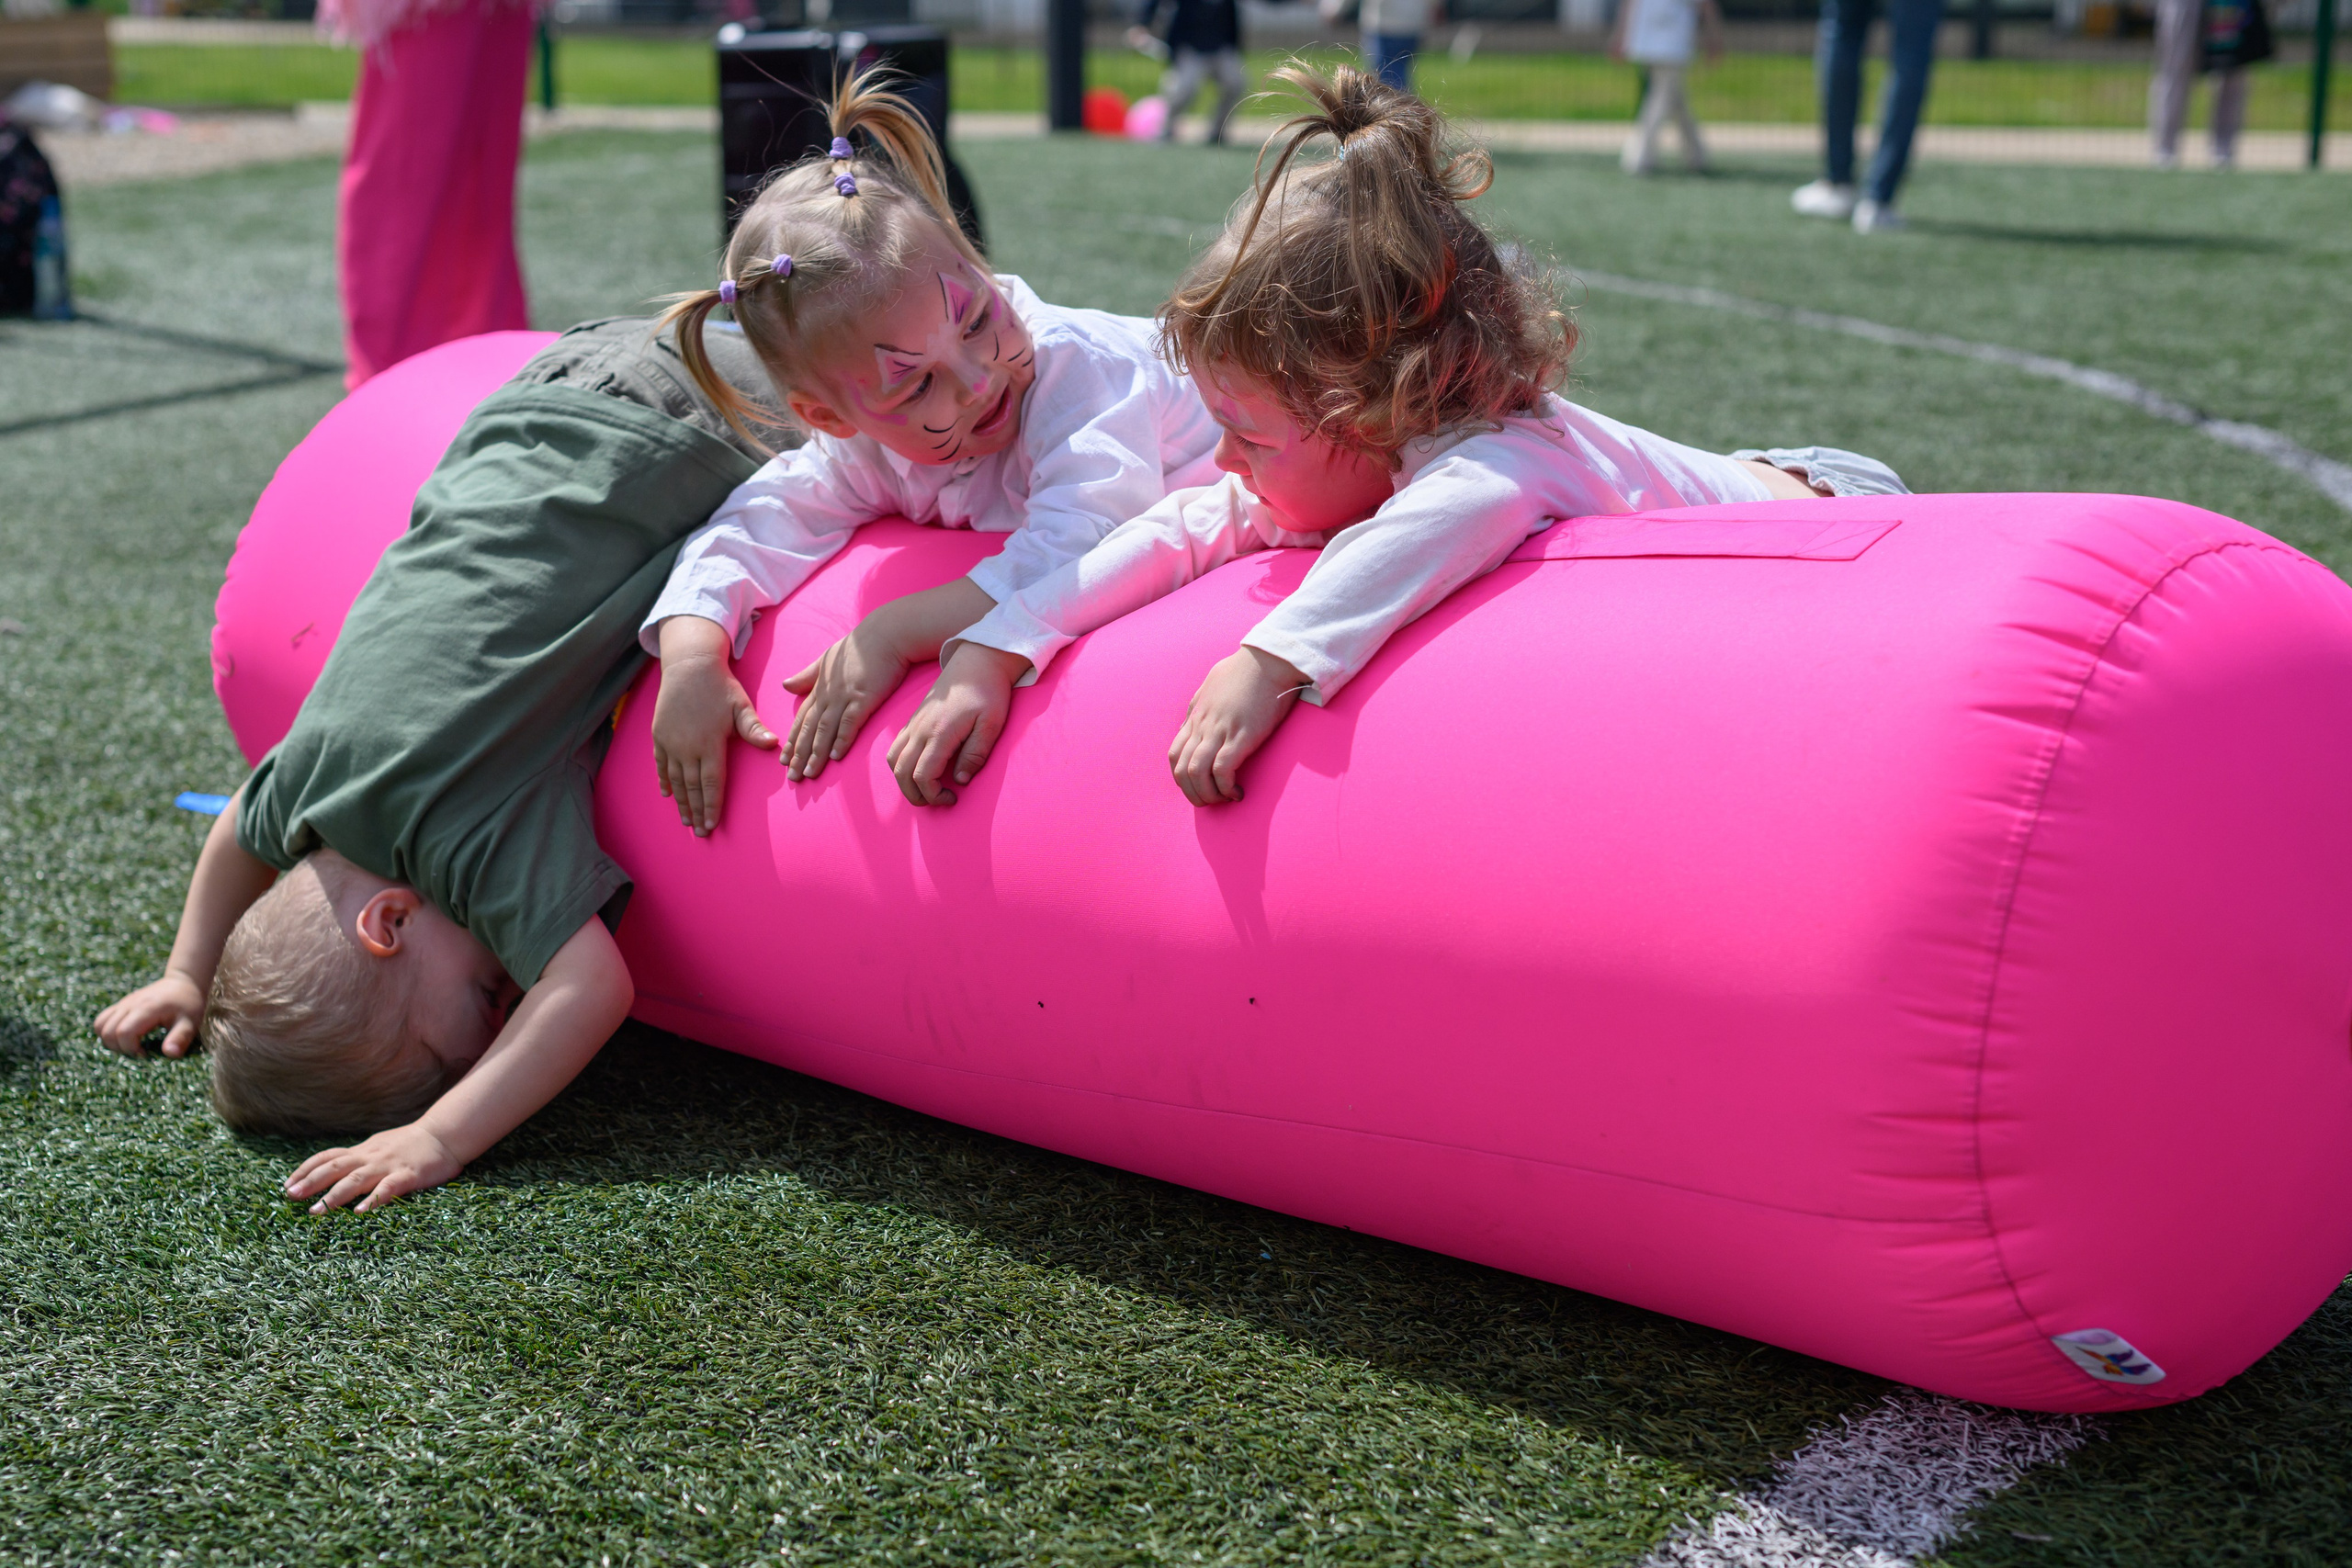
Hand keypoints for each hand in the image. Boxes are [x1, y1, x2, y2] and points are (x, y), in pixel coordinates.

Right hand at [94, 970, 206, 1057]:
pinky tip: (126, 1037)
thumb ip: (180, 1038)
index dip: (131, 1049)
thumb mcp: (190, 1023)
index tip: (147, 1054)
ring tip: (131, 1045)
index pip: (124, 1032)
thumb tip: (170, 1054)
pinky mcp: (120, 1005)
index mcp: (147, 1009)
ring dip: (110, 1041)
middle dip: (120, 1048)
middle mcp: (130, 1005)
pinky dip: (107, 1033)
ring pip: (100, 1026)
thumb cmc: (188, 1005)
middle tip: (139, 1051)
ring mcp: (123, 1004)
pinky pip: (102, 1020)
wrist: (183, 983)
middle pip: (108, 1032)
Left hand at [284, 1122, 464, 1213]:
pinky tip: (361, 1212)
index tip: (287, 1185)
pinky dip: (373, 1200)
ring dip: (334, 1195)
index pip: (327, 1157)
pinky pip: (388, 1188)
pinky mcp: (408, 1175)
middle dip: (310, 1182)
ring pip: (356, 1179)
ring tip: (316, 1210)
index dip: (305, 1170)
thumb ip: (359, 1158)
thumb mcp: (379, 1146)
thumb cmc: (411, 1144)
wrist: (445, 1134)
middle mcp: (370, 1157)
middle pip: (334, 1168)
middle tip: (290, 1196)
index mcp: (363, 1151)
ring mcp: (388, 1166)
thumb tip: (334, 1171)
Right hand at [652, 617, 777, 834]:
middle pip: (692, 787)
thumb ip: (754, 729)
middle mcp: (687, 747)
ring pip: (676, 780)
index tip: (712, 825)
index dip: (711, 806)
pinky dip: (665, 781)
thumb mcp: (740, 706)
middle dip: (697, 811)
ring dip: (681, 802)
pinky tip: (667, 795)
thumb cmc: (720, 687)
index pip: (711, 783)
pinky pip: (661, 764)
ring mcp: (670, 742)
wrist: (688, 665)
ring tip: (685, 821)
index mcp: (710, 743)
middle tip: (700, 833)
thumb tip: (773, 745)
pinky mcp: (659, 735)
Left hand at [780, 620, 918, 782]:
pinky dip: (841, 740)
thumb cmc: (861, 646)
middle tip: (792, 777)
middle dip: (799, 754)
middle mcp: (828, 694)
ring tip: (809, 774)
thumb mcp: (827, 658)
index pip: (801, 719)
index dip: (792, 741)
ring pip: (825, 730)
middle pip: (809, 729)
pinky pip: (849, 722)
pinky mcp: (863, 698)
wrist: (887, 633)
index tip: (784, 760)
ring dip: (816, 754)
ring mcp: (844, 696)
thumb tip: (786, 685)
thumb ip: (807, 675)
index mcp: (820, 687)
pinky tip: (835, 756)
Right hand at [886, 642, 1031, 806]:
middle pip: (902, 774)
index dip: (934, 795)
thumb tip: (960, 781)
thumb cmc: (988, 692)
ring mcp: (913, 724)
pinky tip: (921, 768)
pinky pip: (895, 748)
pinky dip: (901, 765)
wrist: (977, 661)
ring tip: (928, 788)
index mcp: (940, 732)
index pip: (923, 776)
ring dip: (905, 782)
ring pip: (893, 762)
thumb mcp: (991, 724)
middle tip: (940, 800)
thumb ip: (976, 754)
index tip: (953, 798)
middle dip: (917, 796)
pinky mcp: (913, 720)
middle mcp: (920, 729)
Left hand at [1169, 646, 1308, 806]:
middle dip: (1192, 793)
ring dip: (1207, 795)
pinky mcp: (1241, 735)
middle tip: (1211, 801)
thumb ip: (1202, 703)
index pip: (1175, 754)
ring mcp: (1220, 730)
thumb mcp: (1212, 685)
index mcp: (1196, 715)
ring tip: (1224, 800)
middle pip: (1181, 769)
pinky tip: (1238, 792)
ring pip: (1196, 773)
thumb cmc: (1246, 669)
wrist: (1269, 659)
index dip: (1183, 777)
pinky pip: (1222, 769)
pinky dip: (1225, 787)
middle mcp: (1203, 724)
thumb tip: (1195, 716)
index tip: (1200, 785)